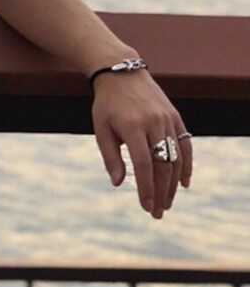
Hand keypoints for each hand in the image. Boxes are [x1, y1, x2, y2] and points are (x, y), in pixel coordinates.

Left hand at [92, 70, 192, 218]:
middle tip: (157, 213)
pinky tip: (183, 183)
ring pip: (175, 158)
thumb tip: (118, 183)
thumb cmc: (107, 104)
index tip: (146, 207)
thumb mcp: (101, 128)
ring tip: (167, 202)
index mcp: (132, 127)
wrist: (122, 73)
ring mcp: (167, 119)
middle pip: (162, 165)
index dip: (146, 188)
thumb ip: (110, 156)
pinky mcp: (175, 117)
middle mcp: (153, 123)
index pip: (143, 164)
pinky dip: (186, 165)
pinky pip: (185, 144)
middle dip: (161, 192)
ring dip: (173, 184)